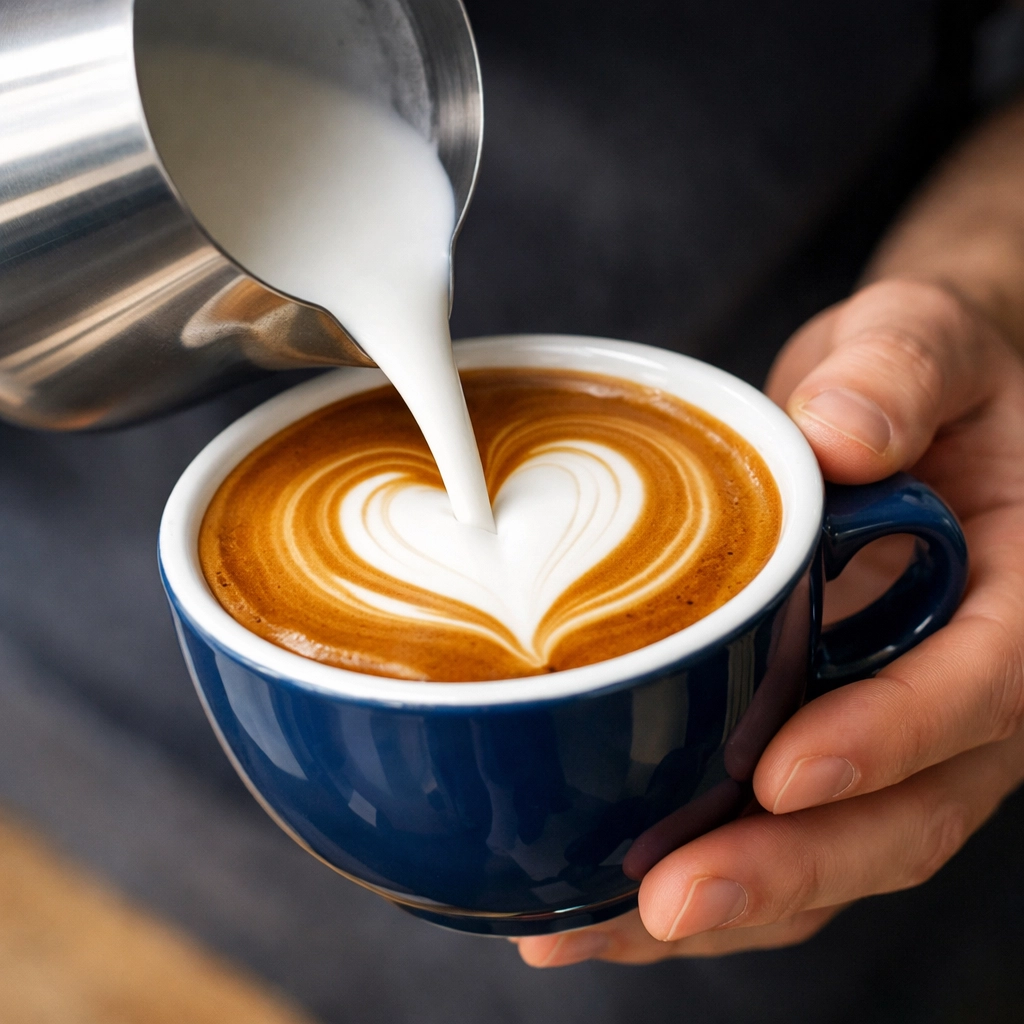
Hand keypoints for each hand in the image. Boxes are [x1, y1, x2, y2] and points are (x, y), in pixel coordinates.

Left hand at [515, 279, 1023, 966]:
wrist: (909, 404)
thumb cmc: (926, 372)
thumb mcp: (923, 340)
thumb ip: (899, 377)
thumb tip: (842, 434)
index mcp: (1023, 598)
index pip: (980, 690)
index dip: (891, 741)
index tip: (785, 773)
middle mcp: (968, 686)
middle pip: (906, 814)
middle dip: (791, 869)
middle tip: (671, 903)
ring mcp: (896, 724)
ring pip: (834, 848)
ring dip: (723, 899)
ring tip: (594, 928)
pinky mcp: (828, 729)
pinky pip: (777, 821)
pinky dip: (698, 861)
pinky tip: (596, 892)